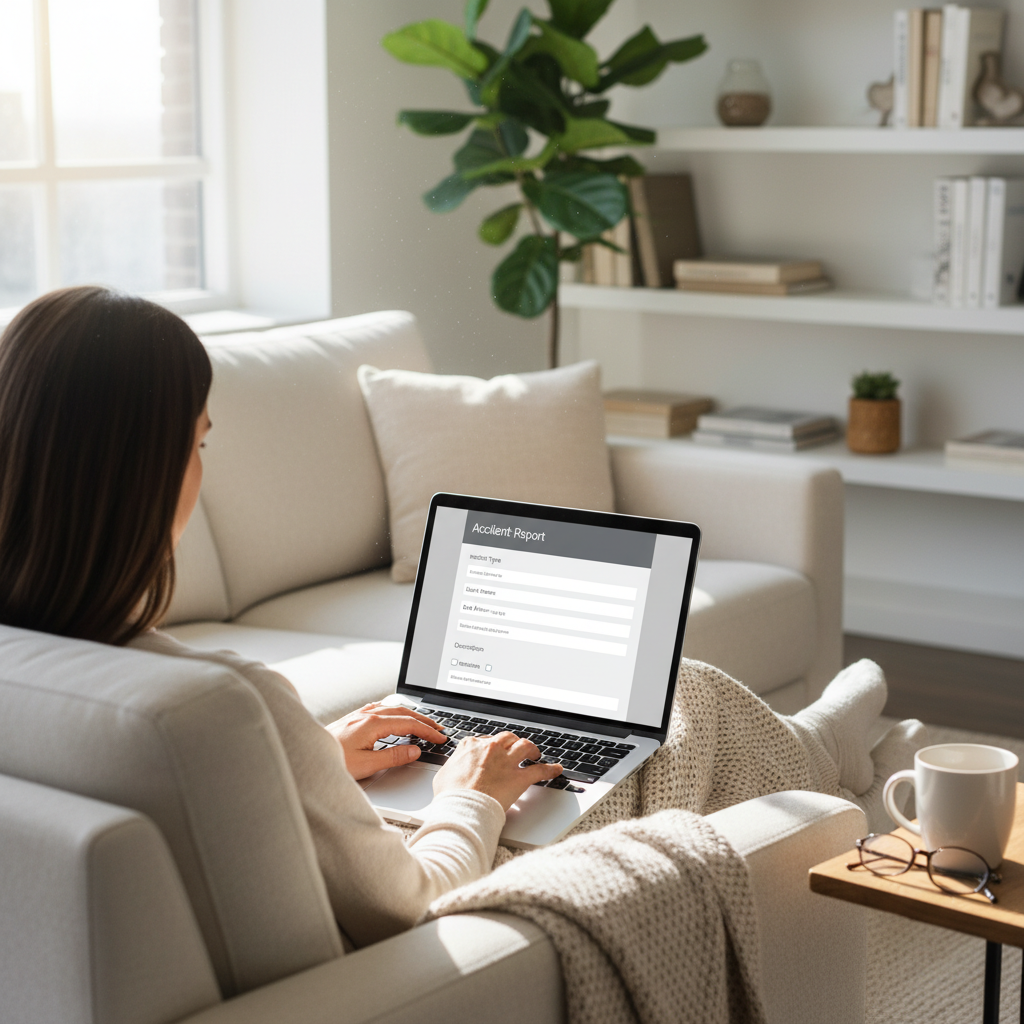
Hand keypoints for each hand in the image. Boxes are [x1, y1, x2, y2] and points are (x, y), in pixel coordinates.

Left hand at [326, 702, 446, 780]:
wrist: (305, 757)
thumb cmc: (332, 762)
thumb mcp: (366, 765)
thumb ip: (393, 756)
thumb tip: (415, 750)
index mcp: (373, 724)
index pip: (409, 724)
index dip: (427, 731)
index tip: (440, 737)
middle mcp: (367, 715)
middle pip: (404, 713)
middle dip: (424, 720)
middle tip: (439, 729)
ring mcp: (359, 715)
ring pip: (393, 709)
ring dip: (411, 715)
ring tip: (423, 722)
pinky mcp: (354, 718)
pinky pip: (381, 709)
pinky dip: (396, 712)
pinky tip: (396, 715)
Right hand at [433, 731, 562, 811]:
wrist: (462, 808)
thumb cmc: (450, 795)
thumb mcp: (443, 775)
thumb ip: (453, 767)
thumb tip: (453, 769)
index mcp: (471, 746)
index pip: (485, 740)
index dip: (491, 746)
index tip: (493, 751)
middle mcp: (491, 749)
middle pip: (507, 738)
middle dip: (513, 742)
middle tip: (516, 749)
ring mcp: (506, 762)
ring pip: (525, 746)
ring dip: (531, 749)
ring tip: (534, 754)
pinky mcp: (519, 778)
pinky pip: (540, 770)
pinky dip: (550, 769)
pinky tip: (557, 769)